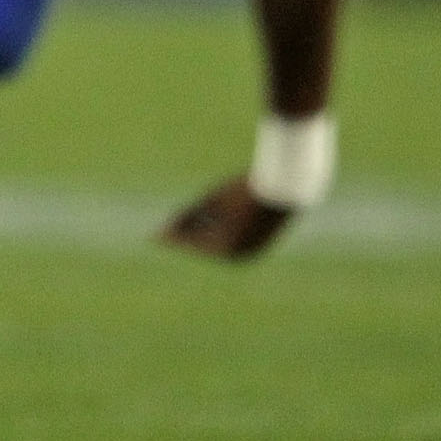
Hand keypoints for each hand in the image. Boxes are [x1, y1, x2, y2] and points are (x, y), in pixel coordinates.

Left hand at [157, 176, 296, 261]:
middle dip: (185, 239)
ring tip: (180, 230)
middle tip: (164, 235)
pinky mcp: (260, 244)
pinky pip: (232, 242)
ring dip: (200, 238)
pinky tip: (203, 227)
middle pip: (204, 246)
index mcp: (227, 245)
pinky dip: (216, 235)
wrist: (284, 186)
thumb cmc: (244, 188)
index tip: (155, 236)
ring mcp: (252, 251)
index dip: (173, 238)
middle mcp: (240, 254)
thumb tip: (168, 226)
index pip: (192, 244)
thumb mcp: (212, 198)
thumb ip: (190, 213)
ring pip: (218, 246)